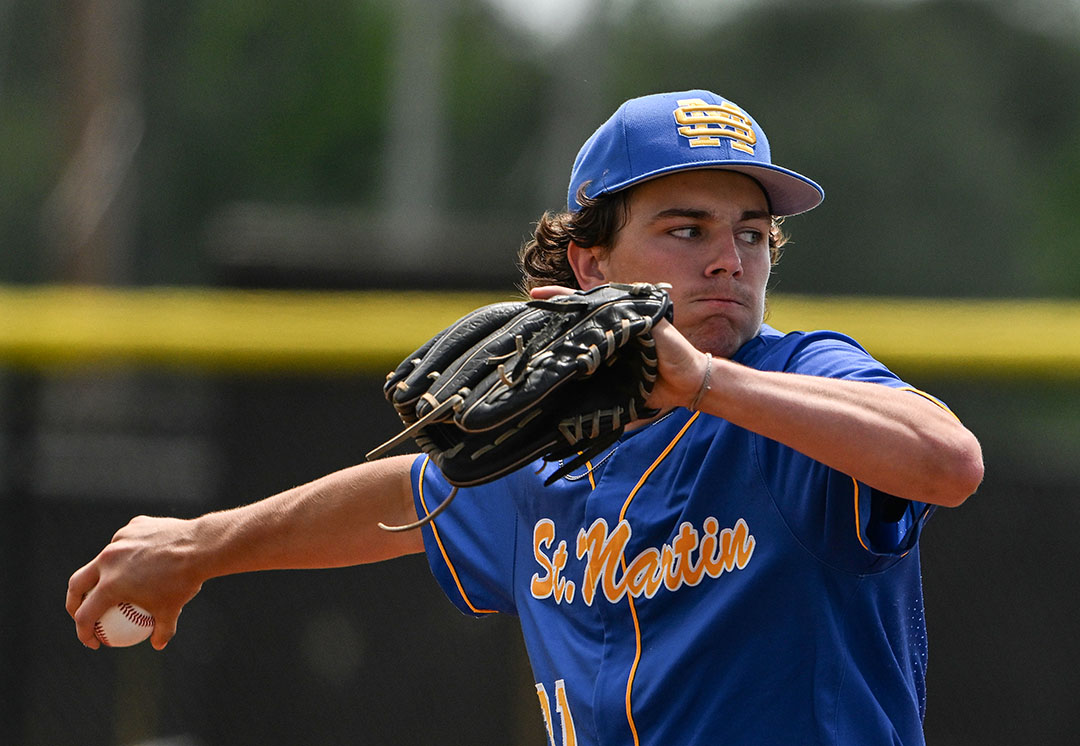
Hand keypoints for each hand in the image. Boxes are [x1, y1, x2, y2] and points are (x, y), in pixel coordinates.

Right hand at [66, 515, 205, 649]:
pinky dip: (127, 554)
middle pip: (77, 584)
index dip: (84, 632)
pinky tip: (138, 561)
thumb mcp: (172, 610)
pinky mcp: (133, 526)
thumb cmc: (185, 581)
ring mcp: (119, 540)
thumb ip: (162, 630)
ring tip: (111, 585)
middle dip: (74, 602)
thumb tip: (158, 644)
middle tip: (82, 612)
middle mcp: (108, 560)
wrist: (202, 546)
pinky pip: (125, 542)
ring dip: (102, 574)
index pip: (85, 614)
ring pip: (103, 558)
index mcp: (111, 585)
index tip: (93, 641)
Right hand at [528, 285, 709, 413]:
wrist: (688, 384)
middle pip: (574, 327)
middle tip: (526, 323)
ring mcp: (605, 358)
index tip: (536, 294)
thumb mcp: (659, 329)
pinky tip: (550, 375)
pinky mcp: (606, 380)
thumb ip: (638, 319)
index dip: (561, 299)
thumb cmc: (677, 352)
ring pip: (575, 350)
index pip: (585, 304)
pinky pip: (582, 376)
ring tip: (530, 349)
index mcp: (618, 318)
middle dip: (550, 324)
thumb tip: (612, 313)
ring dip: (555, 350)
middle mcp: (608, 336)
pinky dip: (567, 375)